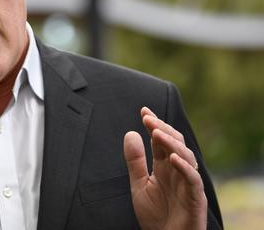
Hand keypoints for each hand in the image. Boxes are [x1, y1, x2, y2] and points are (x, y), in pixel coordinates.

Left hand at [123, 107, 206, 229]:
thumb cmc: (156, 215)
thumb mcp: (139, 185)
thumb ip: (135, 161)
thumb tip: (130, 133)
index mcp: (165, 167)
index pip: (161, 140)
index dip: (154, 125)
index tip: (144, 111)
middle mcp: (179, 171)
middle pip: (175, 144)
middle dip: (162, 129)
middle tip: (148, 119)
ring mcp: (188, 184)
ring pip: (186, 157)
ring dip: (171, 143)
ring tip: (156, 132)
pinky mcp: (196, 198)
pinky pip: (193, 180)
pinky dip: (184, 168)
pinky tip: (172, 158)